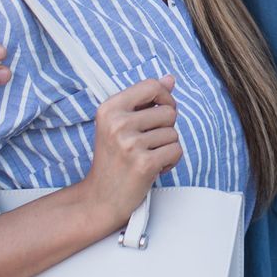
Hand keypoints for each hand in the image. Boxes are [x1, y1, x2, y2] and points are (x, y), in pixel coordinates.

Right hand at [77, 76, 181, 229]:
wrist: (100, 198)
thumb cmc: (114, 159)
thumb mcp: (121, 124)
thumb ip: (146, 100)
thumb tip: (170, 79)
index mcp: (109, 108)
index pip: (152, 85)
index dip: (164, 98)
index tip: (159, 113)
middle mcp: (117, 123)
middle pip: (168, 111)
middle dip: (165, 129)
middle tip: (146, 144)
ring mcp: (130, 144)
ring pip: (174, 133)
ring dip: (166, 147)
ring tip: (146, 157)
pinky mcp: (144, 163)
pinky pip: (176, 151)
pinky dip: (170, 162)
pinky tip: (153, 168)